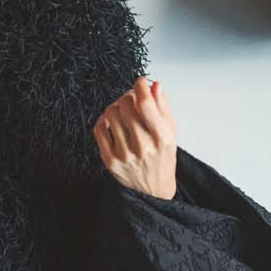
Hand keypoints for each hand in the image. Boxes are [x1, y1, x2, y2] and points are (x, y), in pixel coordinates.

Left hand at [93, 77, 177, 199]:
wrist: (152, 189)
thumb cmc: (162, 157)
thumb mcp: (171, 132)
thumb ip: (163, 107)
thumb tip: (154, 85)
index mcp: (162, 138)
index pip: (146, 104)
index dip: (141, 86)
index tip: (141, 81)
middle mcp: (142, 147)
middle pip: (126, 106)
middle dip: (129, 96)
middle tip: (132, 98)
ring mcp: (124, 154)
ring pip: (111, 114)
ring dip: (117, 106)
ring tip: (123, 110)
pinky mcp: (109, 160)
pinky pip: (99, 128)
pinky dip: (104, 119)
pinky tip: (112, 121)